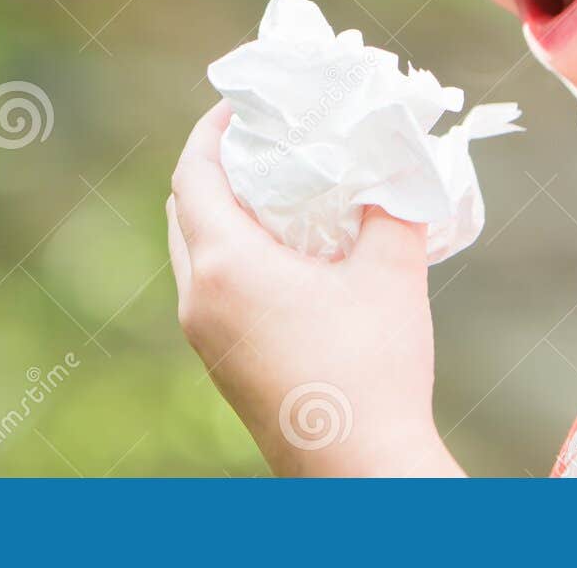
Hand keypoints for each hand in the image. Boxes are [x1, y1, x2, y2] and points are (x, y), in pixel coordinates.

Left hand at [166, 101, 461, 475]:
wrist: (359, 471)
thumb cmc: (374, 370)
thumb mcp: (391, 272)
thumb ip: (389, 207)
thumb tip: (394, 164)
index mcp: (224, 264)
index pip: (192, 174)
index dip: (212, 130)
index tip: (241, 105)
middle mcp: (197, 297)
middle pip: (182, 209)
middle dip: (214, 167)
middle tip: (262, 142)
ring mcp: (202, 335)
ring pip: (191, 252)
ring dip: (219, 213)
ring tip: (274, 192)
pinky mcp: (218, 363)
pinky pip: (207, 287)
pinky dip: (228, 255)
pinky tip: (281, 254)